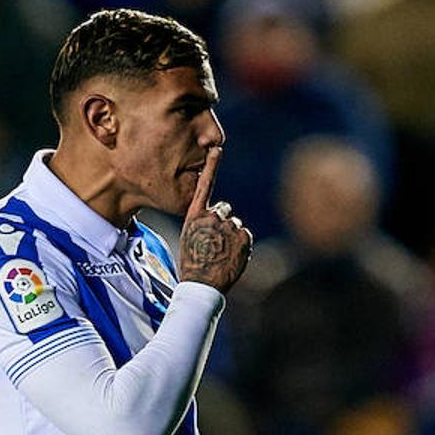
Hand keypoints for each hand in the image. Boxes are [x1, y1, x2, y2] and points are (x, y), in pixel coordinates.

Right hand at [179, 147, 252, 292]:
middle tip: (215, 242)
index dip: (212, 166)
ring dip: (232, 236)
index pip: (204, 185)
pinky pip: (245, 235)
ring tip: (221, 254)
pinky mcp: (242, 236)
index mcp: (194, 216)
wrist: (202, 284)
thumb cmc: (193, 263)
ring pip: (235, 225)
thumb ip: (203, 223)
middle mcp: (211, 216)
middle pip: (224, 210)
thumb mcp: (190, 237)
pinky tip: (231, 257)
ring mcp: (228, 226)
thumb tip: (217, 217)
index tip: (217, 149)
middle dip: (223, 222)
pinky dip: (241, 245)